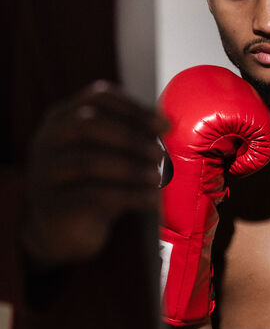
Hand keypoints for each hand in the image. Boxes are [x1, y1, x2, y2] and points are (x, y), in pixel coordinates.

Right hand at [24, 82, 168, 266]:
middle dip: (130, 136)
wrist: (63, 231)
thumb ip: (130, 134)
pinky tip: (150, 199)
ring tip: (158, 178)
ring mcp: (44, 173)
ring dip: (130, 168)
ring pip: (87, 162)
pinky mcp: (50, 206)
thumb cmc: (93, 182)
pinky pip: (91, 196)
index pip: (97, 96)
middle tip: (160, 154)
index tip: (165, 125)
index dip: (134, 108)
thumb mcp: (107, 152)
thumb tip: (164, 124)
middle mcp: (47, 141)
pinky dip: (128, 196)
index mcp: (61, 118)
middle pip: (86, 124)